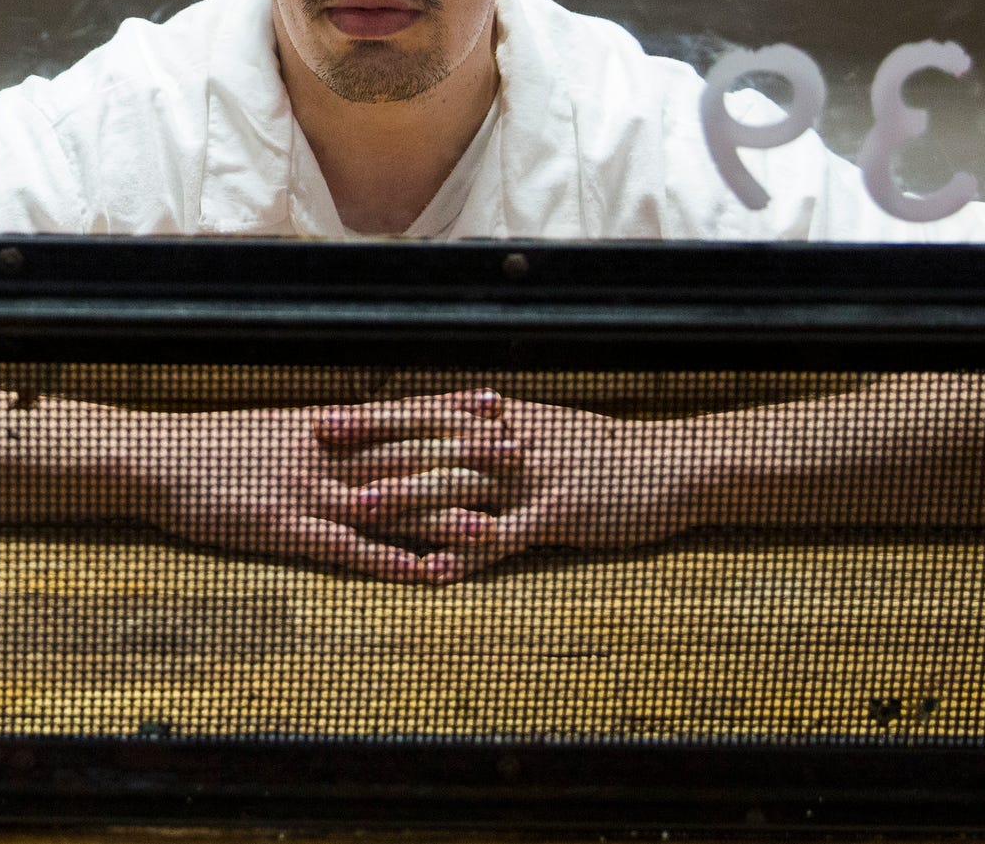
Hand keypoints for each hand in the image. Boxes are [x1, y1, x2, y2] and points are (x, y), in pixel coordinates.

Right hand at [136, 388, 517, 581]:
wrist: (161, 457)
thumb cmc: (215, 446)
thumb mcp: (275, 428)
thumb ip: (321, 432)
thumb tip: (358, 430)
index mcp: (327, 426)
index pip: (401, 413)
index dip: (451, 409)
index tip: (497, 403)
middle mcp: (328, 454)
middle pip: (408, 454)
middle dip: (465, 455)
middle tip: (517, 455)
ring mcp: (309, 492)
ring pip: (389, 503)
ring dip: (442, 515)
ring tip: (492, 523)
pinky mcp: (286, 530)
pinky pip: (347, 549)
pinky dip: (388, 562)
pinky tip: (423, 574)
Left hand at [317, 396, 694, 582]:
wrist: (665, 463)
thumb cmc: (598, 450)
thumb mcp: (542, 426)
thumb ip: (493, 426)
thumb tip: (447, 419)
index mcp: (500, 418)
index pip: (426, 412)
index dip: (374, 417)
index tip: (326, 418)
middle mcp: (507, 440)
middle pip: (429, 439)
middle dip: (371, 443)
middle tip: (319, 447)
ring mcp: (529, 478)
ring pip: (458, 484)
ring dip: (408, 498)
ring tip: (361, 511)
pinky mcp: (554, 515)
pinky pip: (503, 536)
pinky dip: (466, 554)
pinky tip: (432, 572)